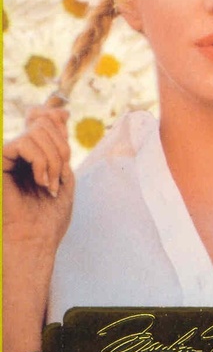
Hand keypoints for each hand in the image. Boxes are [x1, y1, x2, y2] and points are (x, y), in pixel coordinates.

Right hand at [3, 106, 74, 247]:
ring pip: (38, 130)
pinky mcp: (0, 161)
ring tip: (50, 184)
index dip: (58, 118)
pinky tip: (39, 181)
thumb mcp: (64, 173)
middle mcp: (20, 150)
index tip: (67, 138)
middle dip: (61, 149)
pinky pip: (24, 143)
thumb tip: (60, 112)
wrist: (36, 239)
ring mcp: (9, 155)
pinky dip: (40, 162)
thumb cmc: (50, 214)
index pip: (45, 116)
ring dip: (53, 159)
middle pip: (46, 122)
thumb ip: (61, 145)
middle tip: (59, 178)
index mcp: (36, 152)